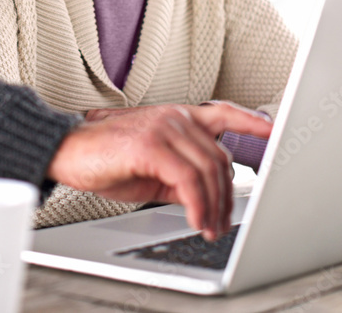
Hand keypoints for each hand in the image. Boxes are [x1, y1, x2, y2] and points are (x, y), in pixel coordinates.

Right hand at [48, 102, 272, 239]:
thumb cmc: (104, 158)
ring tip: (209, 227)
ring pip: (208, 170)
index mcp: (176, 117)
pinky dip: (198, 205)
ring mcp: (163, 127)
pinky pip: (188, 179)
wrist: (66, 151)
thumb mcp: (151, 170)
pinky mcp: (151, 144)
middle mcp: (174, 116)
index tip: (274, 131)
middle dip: (227, 195)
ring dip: (214, 206)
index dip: (252, 122)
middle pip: (220, 157)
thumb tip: (205, 196)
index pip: (223, 113)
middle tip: (222, 222)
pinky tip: (196, 220)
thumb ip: (181, 176)